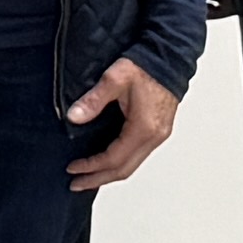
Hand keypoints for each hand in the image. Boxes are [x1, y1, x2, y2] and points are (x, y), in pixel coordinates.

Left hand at [63, 57, 182, 187]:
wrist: (169, 58)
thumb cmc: (145, 67)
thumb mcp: (115, 79)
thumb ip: (93, 100)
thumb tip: (74, 118)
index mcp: (144, 128)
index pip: (114, 158)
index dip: (91, 166)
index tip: (72, 168)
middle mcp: (154, 137)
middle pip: (124, 170)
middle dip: (98, 179)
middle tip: (76, 184)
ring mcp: (158, 136)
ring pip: (132, 165)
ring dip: (109, 174)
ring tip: (88, 178)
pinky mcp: (158, 131)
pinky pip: (137, 156)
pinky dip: (120, 163)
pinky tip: (107, 162)